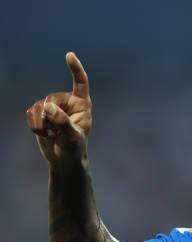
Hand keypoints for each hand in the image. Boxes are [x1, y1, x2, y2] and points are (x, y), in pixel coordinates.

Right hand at [25, 52, 91, 167]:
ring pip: (38, 107)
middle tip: (57, 133)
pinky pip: (30, 113)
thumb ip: (62, 122)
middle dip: (50, 117)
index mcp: (82, 104)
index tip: (69, 55)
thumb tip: (48, 107)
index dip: (75, 69)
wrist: (64, 159)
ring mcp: (52, 106)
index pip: (80, 83)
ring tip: (53, 135)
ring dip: (42, 124)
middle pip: (51, 99)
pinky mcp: (40, 113)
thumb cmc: (74, 148)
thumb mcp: (72, 138)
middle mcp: (67, 102)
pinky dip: (35, 126)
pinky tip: (44, 134)